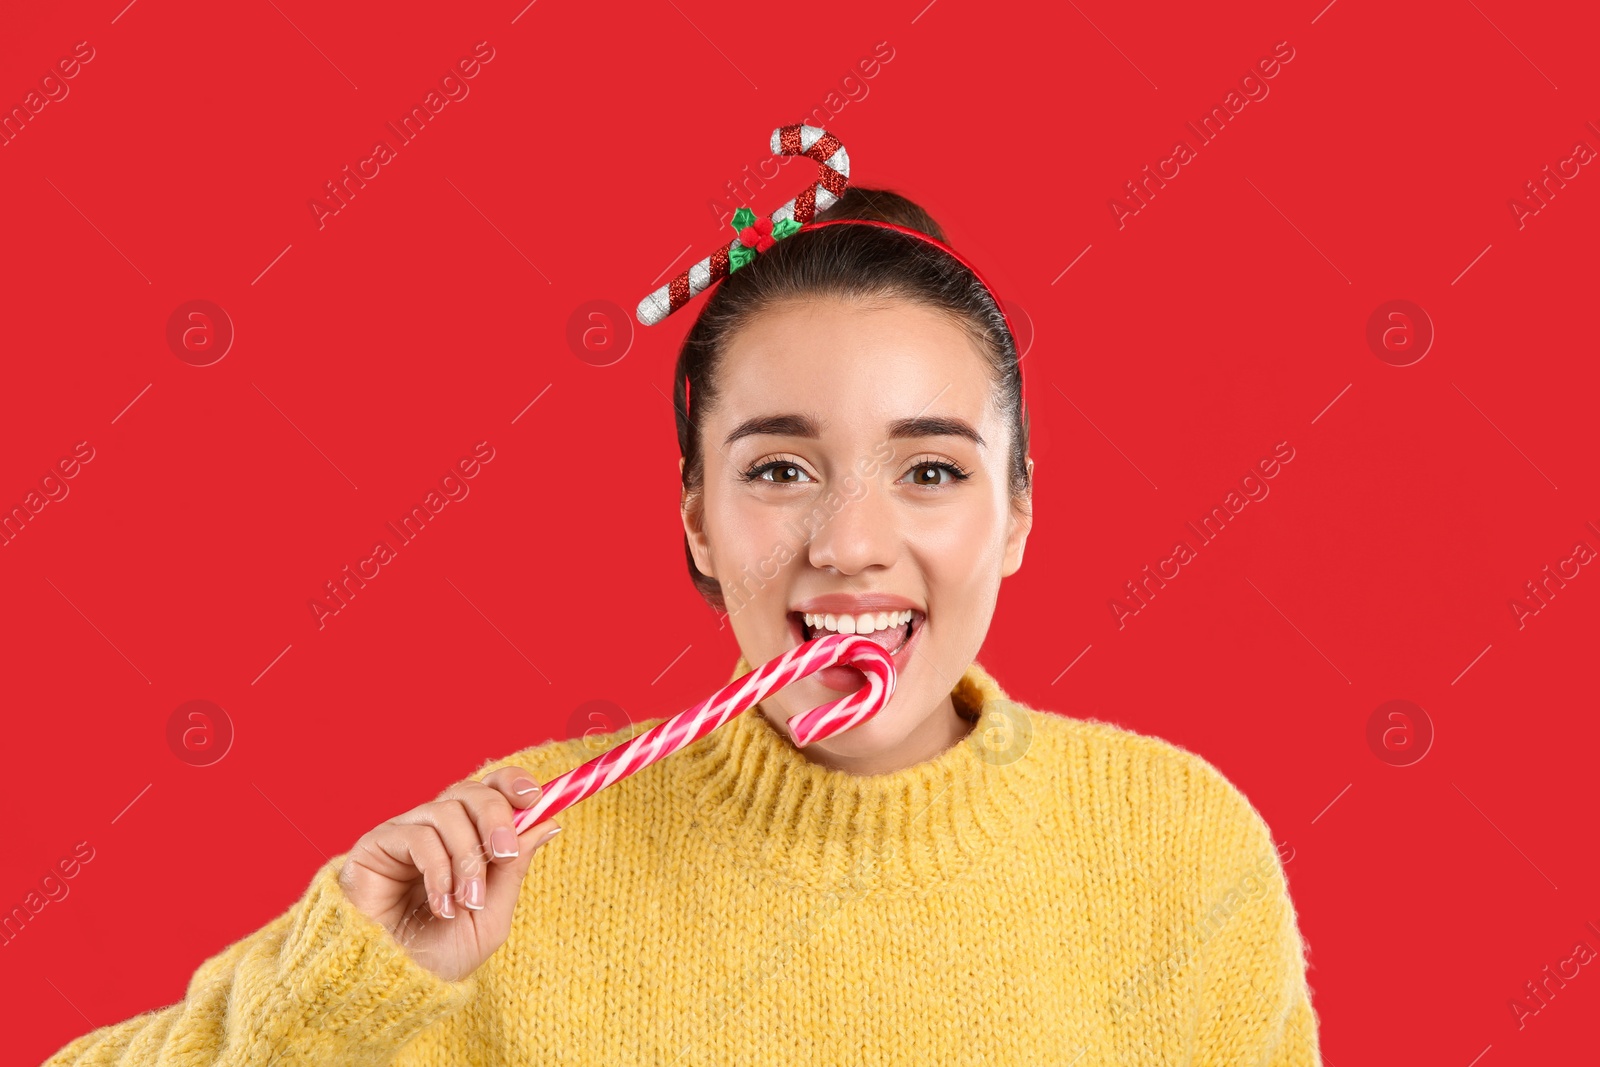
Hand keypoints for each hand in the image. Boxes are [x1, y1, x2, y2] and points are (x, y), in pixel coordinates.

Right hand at [337, 767, 561, 981]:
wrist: (396, 987)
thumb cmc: (441, 955)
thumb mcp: (491, 913)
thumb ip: (514, 867)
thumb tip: (548, 822)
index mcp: (467, 839)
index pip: (490, 790)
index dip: (513, 783)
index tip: (535, 797)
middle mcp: (436, 830)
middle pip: (471, 792)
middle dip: (496, 817)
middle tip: (504, 851)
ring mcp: (405, 834)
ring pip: (447, 812)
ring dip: (467, 857)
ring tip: (468, 900)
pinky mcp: (376, 845)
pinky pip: (417, 836)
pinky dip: (438, 870)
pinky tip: (441, 905)